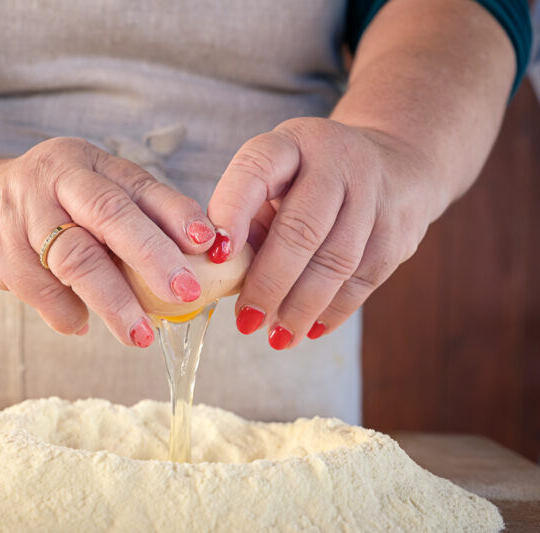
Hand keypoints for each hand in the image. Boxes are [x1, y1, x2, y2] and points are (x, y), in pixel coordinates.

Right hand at [0, 137, 215, 345]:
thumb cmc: (38, 208)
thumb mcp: (80, 199)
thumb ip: (124, 226)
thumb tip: (185, 277)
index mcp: (88, 164)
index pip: (140, 185)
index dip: (177, 214)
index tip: (210, 243)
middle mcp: (57, 178)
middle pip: (111, 214)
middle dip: (154, 256)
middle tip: (187, 293)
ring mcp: (23, 211)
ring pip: (77, 257)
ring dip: (115, 300)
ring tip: (141, 335)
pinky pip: (40, 289)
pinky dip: (66, 312)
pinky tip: (80, 326)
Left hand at [207, 117, 445, 348]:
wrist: (394, 163)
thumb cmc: (310, 181)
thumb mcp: (275, 180)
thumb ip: (250, 218)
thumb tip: (227, 276)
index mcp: (292, 142)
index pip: (257, 170)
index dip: (234, 213)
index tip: (216, 256)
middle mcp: (337, 160)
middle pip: (302, 228)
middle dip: (270, 282)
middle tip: (245, 321)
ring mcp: (375, 194)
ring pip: (336, 262)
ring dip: (301, 307)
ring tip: (276, 336)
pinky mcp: (400, 230)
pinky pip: (364, 280)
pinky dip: (333, 311)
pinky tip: (309, 329)